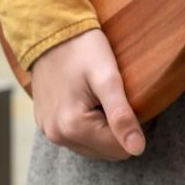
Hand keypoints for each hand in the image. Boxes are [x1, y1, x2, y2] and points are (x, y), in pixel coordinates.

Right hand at [31, 29, 143, 159]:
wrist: (49, 31)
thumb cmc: (83, 50)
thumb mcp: (109, 79)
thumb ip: (122, 116)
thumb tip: (137, 150)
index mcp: (73, 126)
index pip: (121, 149)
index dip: (130, 126)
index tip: (120, 101)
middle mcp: (57, 135)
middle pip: (108, 152)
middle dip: (116, 130)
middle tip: (110, 100)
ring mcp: (49, 132)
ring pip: (95, 148)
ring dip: (103, 129)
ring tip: (97, 100)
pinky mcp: (46, 126)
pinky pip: (79, 140)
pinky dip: (89, 127)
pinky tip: (86, 103)